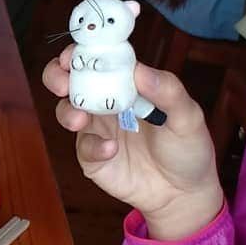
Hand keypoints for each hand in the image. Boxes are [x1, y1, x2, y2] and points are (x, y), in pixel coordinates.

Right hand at [43, 47, 224, 240]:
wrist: (184, 194)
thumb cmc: (188, 148)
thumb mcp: (188, 117)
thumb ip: (168, 91)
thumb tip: (140, 70)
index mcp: (128, 83)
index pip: (100, 57)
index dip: (82, 50)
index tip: (75, 52)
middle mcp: (107, 101)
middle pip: (69, 79)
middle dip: (57, 75)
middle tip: (62, 81)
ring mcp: (98, 129)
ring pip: (67, 111)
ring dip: (67, 111)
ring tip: (80, 119)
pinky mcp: (94, 157)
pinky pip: (84, 146)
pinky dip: (93, 146)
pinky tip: (111, 150)